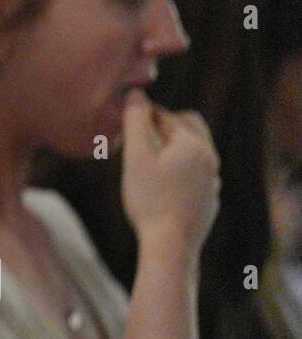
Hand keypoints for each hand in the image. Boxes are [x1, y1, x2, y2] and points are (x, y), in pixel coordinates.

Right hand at [121, 88, 219, 261]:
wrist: (171, 245)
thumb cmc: (149, 199)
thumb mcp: (135, 157)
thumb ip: (135, 122)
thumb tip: (135, 93)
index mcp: (193, 144)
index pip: (167, 116)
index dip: (144, 113)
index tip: (126, 116)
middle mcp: (209, 158)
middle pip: (191, 126)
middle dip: (167, 123)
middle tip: (141, 130)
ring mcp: (212, 180)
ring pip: (196, 150)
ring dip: (175, 145)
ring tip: (150, 154)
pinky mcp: (210, 199)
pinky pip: (198, 173)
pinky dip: (182, 168)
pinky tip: (165, 181)